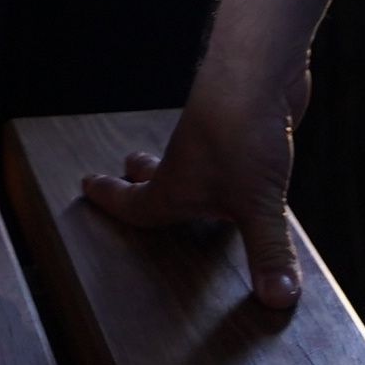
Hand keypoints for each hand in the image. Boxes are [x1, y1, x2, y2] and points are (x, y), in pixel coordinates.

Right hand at [80, 65, 312, 313]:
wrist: (256, 65)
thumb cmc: (239, 130)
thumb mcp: (257, 203)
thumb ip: (267, 252)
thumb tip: (277, 299)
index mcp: (177, 184)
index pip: (137, 203)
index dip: (112, 202)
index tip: (88, 187)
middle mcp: (190, 159)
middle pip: (158, 173)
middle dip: (142, 179)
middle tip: (128, 173)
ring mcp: (216, 137)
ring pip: (194, 157)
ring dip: (187, 167)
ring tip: (193, 176)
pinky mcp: (245, 123)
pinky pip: (230, 148)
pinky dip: (229, 159)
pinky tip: (249, 163)